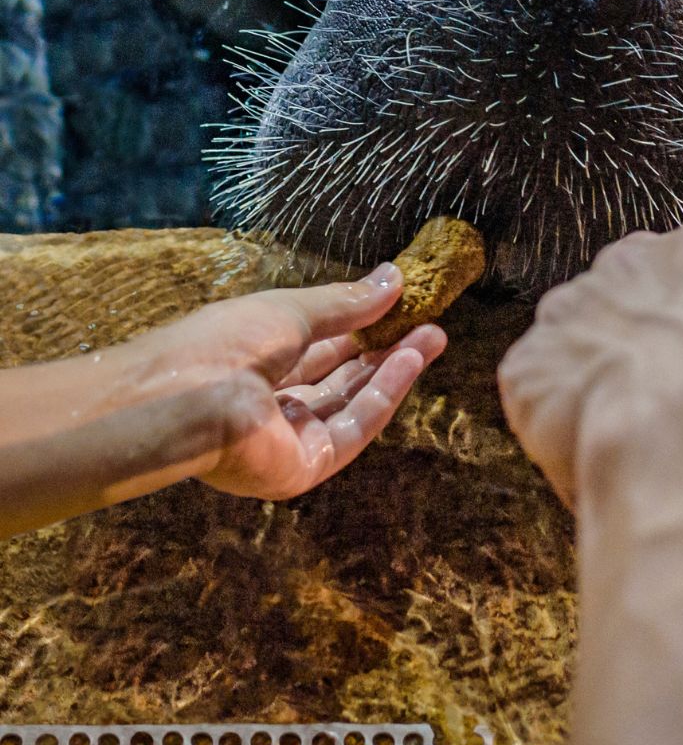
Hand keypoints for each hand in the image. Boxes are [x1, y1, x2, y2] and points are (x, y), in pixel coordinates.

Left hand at [0, 264, 446, 536]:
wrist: (186, 399)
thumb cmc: (224, 343)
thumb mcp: (291, 311)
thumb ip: (346, 302)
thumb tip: (394, 277)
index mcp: (259, 361)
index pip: (321, 344)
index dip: (363, 324)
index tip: (405, 303)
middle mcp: (274, 402)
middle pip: (341, 376)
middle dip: (386, 348)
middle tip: (432, 322)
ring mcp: (289, 438)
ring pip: (351, 402)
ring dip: (393, 369)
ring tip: (433, 336)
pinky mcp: (303, 467)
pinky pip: (351, 429)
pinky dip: (382, 396)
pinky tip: (409, 362)